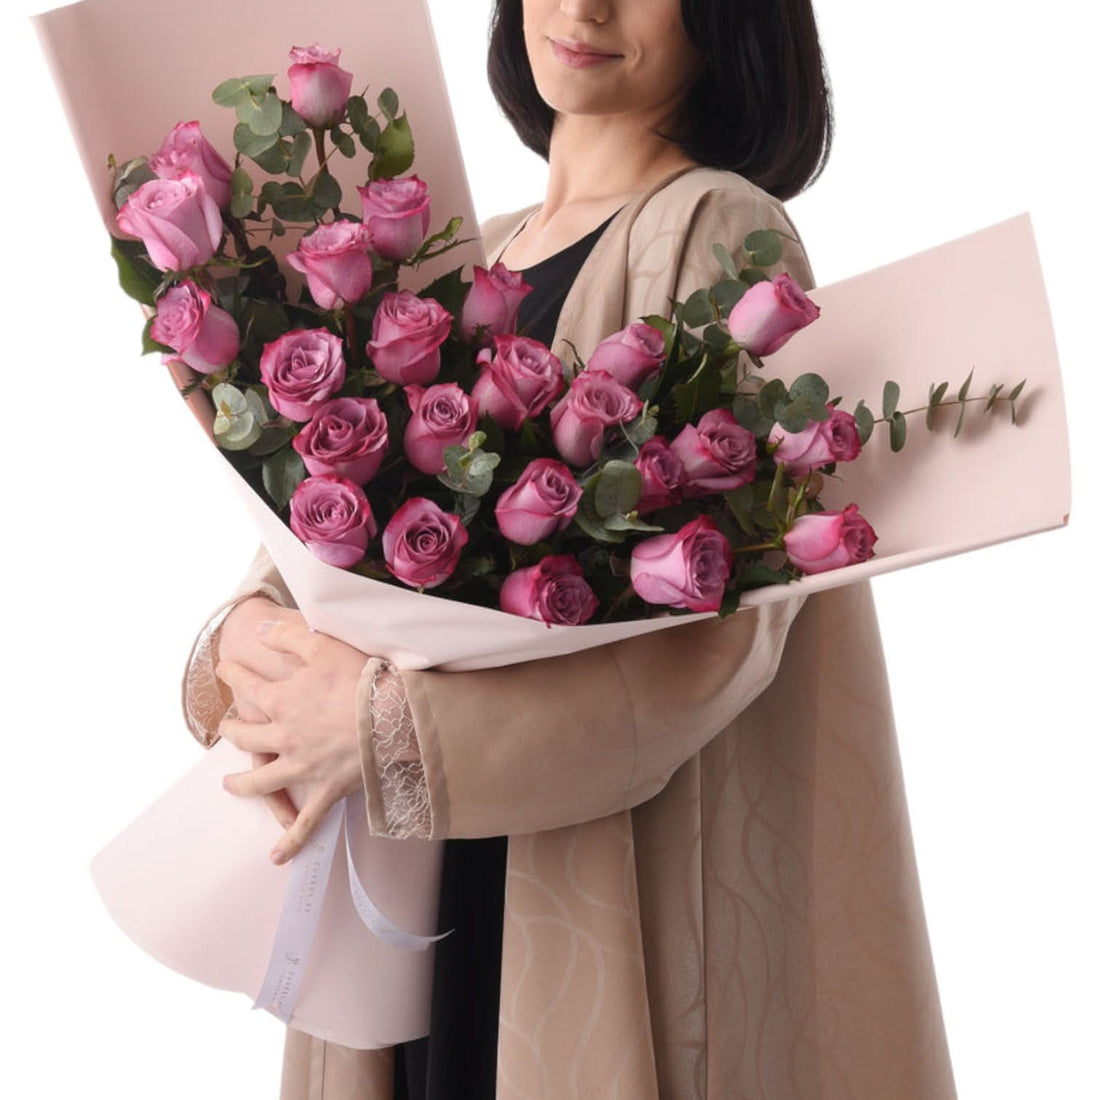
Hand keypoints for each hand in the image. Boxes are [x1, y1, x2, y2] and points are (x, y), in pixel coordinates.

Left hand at [215, 616, 369, 864]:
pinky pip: (305, 821)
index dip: (232, 674)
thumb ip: (288, 636)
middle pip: (245, 735)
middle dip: (231, 729)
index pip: (246, 685)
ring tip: (231, 784)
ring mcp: (301, 766)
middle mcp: (283, 736)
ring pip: (260, 780)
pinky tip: (276, 856)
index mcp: (281, 700)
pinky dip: (291, 840)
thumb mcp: (321, 644)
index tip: (223, 667)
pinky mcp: (324, 790)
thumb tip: (260, 630)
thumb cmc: (360, 677)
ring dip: (242, 782)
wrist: (391, 714)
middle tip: (225, 726)